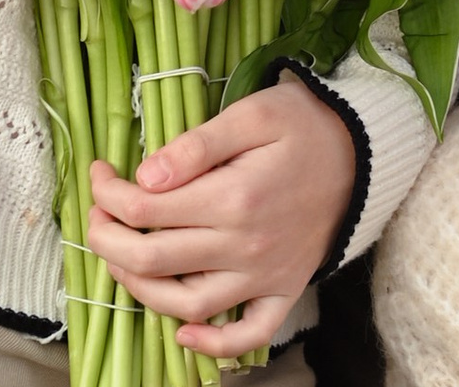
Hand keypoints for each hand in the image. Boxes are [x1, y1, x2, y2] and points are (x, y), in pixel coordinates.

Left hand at [88, 77, 354, 358]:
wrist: (362, 154)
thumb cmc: (304, 126)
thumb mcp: (255, 113)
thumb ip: (199, 144)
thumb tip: (146, 175)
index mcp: (234, 196)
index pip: (148, 207)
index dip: (110, 193)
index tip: (100, 174)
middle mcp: (244, 245)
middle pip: (153, 260)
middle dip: (107, 240)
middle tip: (96, 217)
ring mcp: (263, 275)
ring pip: (185, 304)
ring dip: (138, 288)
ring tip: (119, 260)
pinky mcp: (282, 291)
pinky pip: (246, 334)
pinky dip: (211, 345)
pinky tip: (182, 331)